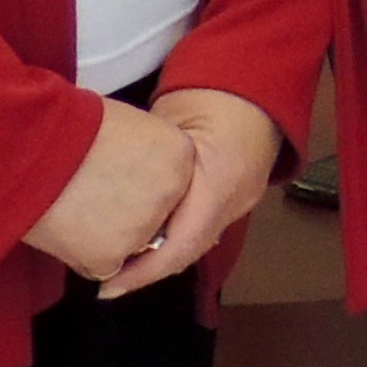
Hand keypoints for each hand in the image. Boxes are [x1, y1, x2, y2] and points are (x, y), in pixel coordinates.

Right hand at [24, 95, 196, 282]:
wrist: (23, 144)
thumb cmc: (66, 125)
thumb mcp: (128, 125)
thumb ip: (148, 155)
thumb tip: (143, 175)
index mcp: (182, 155)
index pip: (172, 186)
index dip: (141, 186)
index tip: (114, 176)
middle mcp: (172, 193)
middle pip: (157, 218)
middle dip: (128, 213)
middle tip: (91, 193)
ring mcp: (143, 229)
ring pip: (130, 245)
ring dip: (107, 236)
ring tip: (73, 205)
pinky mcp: (110, 257)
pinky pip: (103, 266)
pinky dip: (83, 254)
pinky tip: (64, 226)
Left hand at [100, 87, 285, 298]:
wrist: (258, 81)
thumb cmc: (210, 92)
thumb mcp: (167, 122)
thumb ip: (147, 162)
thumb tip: (109, 193)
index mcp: (218, 181)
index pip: (181, 243)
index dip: (143, 271)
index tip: (109, 286)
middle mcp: (235, 200)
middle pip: (189, 252)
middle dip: (148, 273)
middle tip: (108, 284)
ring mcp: (242, 202)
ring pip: (198, 245)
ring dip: (162, 259)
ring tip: (123, 267)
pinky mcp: (240, 198)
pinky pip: (206, 229)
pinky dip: (177, 241)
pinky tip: (150, 242)